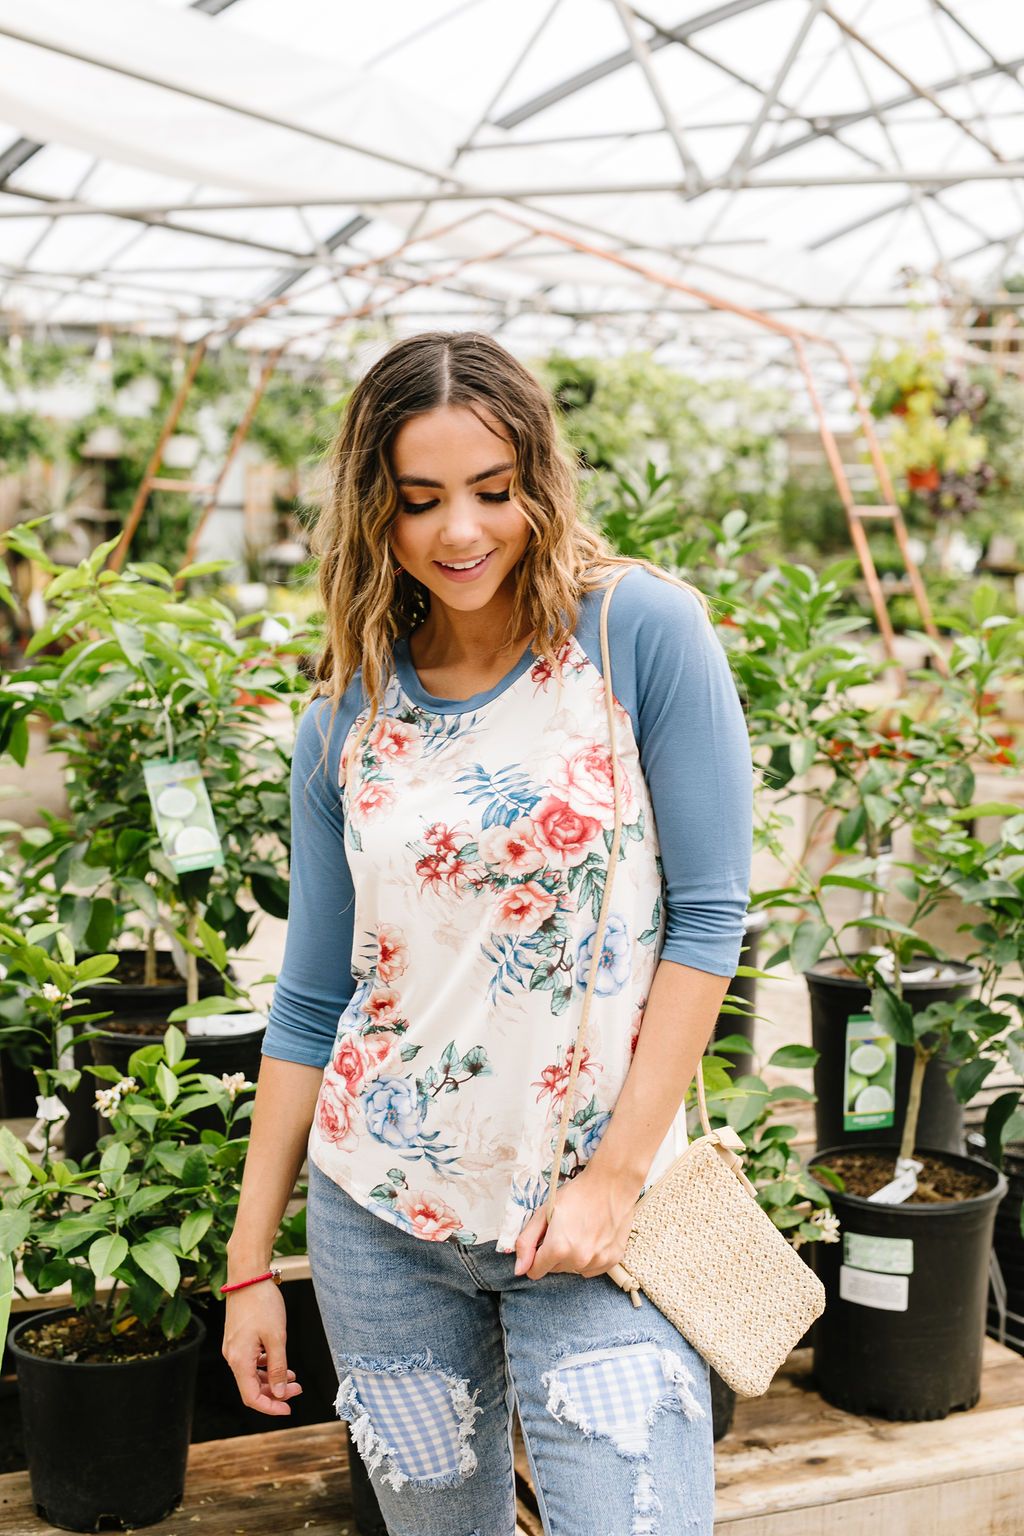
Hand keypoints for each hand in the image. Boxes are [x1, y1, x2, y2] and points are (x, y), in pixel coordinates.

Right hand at [222, 1283, 302, 1416]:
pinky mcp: (237, 1339)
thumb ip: (278, 1368)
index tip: (289, 1408)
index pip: (251, 1397)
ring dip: (271, 1379)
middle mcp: (232, 1357)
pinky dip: (265, 1366)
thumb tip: (280, 1393)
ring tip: (293, 1377)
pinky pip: (250, 1361)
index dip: (270, 1407)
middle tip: (298, 1389)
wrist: (247, 1277)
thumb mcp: (277, 1337)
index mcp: (239, 1360)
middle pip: (251, 1387)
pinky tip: (280, 1362)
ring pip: (252, 1375)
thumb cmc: (262, 1304)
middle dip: (275, 1392)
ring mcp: (234, 1348)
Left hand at [513, 1166, 639, 1280]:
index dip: (535, 1257)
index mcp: (558, 1248)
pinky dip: (589, 1258)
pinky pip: (591, 1269)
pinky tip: (592, 1238)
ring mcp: (598, 1261)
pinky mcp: (612, 1260)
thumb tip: (519, 1269)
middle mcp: (579, 1259)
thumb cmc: (577, 1194)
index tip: (542, 1242)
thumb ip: (526, 1242)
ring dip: (572, 1256)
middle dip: (554, 1254)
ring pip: (574, 1269)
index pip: (535, 1271)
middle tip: (564, 1229)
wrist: (611, 1184)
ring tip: (580, 1231)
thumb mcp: (544, 1212)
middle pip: (555, 1269)